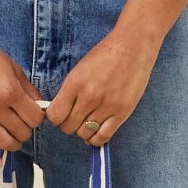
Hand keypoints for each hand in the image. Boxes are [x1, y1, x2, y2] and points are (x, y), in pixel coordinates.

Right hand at [0, 32, 46, 168]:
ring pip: (4, 143)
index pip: (34, 118)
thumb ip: (29, 90)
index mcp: (9, 91)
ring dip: (14, 143)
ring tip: (15, 137)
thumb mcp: (14, 68)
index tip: (34, 114)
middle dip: (27, 129)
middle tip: (23, 122)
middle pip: (22, 132)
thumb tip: (41, 109)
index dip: (38, 118)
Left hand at [44, 28, 158, 142]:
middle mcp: (89, 97)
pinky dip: (96, 139)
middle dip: (68, 124)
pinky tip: (95, 133)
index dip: (55, 117)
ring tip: (86, 122)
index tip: (59, 114)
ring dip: (82, 131)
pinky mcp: (122, 113)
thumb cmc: (105, 55)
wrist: (133, 48)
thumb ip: (69, 91)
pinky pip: (103, 137)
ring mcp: (106, 106)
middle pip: (68, 127)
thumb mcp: (79, 69)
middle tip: (74, 117)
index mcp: (75, 84)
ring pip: (84, 133)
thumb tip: (59, 111)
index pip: (55, 115)